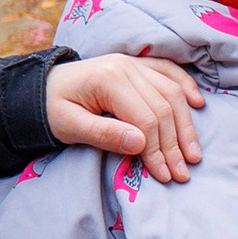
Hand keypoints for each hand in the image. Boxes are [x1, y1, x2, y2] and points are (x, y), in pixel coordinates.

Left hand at [46, 54, 203, 182]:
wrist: (40, 86)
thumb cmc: (52, 109)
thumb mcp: (68, 127)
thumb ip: (103, 134)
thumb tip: (140, 144)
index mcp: (108, 79)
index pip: (145, 118)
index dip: (157, 149)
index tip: (164, 175)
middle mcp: (126, 66)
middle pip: (163, 107)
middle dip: (174, 144)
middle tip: (182, 174)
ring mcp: (133, 63)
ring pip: (171, 93)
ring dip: (185, 125)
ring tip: (193, 154)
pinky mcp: (137, 65)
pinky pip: (169, 71)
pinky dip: (186, 86)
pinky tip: (197, 104)